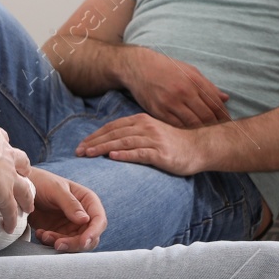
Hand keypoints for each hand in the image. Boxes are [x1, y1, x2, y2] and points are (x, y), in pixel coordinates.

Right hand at [0, 118, 35, 233]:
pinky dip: (10, 219)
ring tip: (28, 205)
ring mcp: (8, 175)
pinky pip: (10, 210)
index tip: (2, 147)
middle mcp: (5, 154)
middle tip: (24, 173)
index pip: (2, 138)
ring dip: (26, 197)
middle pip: (21, 160)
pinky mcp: (5, 194)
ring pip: (23, 187)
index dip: (2, 144)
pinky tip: (9, 228)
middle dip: (23, 167)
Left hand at [25, 167, 106, 251]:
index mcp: (88, 201)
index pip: (99, 220)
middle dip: (75, 243)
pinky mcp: (58, 233)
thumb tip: (85, 220)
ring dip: (60, 243)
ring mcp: (71, 226)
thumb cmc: (42, 182)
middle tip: (58, 244)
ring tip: (44, 235)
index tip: (84, 241)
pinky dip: (50, 242)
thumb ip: (70, 204)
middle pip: (89, 237)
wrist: (23, 189)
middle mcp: (83, 215)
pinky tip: (40, 233)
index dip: (94, 232)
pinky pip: (59, 244)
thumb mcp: (56, 189)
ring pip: (74, 244)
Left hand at [76, 113, 205, 174]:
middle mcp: (146, 127)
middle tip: (78, 152)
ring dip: (103, 148)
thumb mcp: (152, 133)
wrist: (200, 148)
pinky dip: (125, 155)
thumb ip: (135, 134)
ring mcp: (154, 140)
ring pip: (123, 142)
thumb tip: (113, 142)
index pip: (112, 127)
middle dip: (94, 142)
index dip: (95, 135)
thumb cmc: (174, 143)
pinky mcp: (161, 154)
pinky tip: (112, 157)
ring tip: (89, 154)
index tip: (81, 145)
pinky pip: (140, 153)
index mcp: (141, 120)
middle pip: (114, 134)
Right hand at [122, 48, 230, 127]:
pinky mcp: (159, 111)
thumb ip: (208, 86)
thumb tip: (225, 99)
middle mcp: (184, 92)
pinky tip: (190, 133)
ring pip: (193, 123)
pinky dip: (185, 131)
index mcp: (194, 81)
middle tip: (220, 133)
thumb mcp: (190, 71)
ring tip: (207, 135)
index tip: (228, 123)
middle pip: (206, 115)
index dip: (224, 115)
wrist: (139, 67)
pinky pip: (177, 126)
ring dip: (201, 130)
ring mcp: (170, 103)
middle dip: (215, 125)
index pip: (215, 103)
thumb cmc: (167, 68)